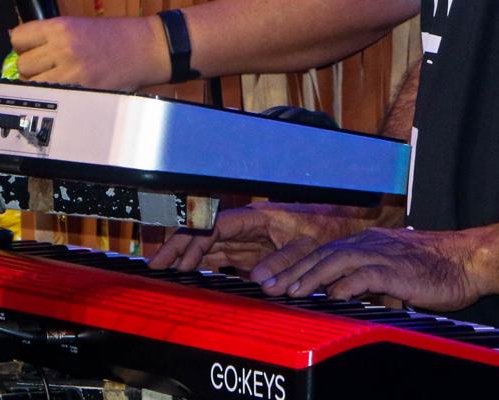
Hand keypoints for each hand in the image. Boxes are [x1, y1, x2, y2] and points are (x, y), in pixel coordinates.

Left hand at [9, 14, 166, 90]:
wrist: (145, 47)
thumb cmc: (116, 35)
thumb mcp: (79, 25)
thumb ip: (51, 35)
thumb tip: (25, 48)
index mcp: (60, 27)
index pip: (18, 37)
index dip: (23, 45)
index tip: (30, 49)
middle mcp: (62, 48)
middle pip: (22, 64)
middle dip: (31, 68)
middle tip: (47, 66)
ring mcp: (70, 72)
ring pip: (33, 84)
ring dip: (40, 83)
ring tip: (57, 78)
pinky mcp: (80, 91)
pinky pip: (52, 97)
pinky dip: (55, 95)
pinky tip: (67, 89)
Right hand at [149, 202, 373, 274]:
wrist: (343, 224)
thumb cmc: (326, 226)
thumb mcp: (310, 245)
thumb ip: (286, 262)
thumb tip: (260, 281)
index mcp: (258, 216)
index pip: (217, 226)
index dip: (195, 242)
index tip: (180, 261)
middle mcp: (249, 225)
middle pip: (205, 233)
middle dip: (178, 246)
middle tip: (155, 264)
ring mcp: (249, 238)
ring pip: (209, 244)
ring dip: (186, 255)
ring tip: (162, 270)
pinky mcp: (253, 251)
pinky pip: (221, 255)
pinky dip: (202, 262)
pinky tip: (187, 273)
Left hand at [257, 226, 482, 312]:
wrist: (465, 260)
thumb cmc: (431, 268)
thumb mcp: (389, 270)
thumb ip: (363, 279)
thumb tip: (337, 294)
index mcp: (364, 243)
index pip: (319, 251)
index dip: (292, 265)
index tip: (269, 280)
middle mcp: (368, 244)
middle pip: (320, 254)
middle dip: (291, 271)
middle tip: (267, 287)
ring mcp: (382, 254)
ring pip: (337, 260)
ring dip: (312, 277)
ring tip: (292, 292)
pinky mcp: (397, 269)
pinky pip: (367, 274)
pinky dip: (347, 284)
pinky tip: (333, 296)